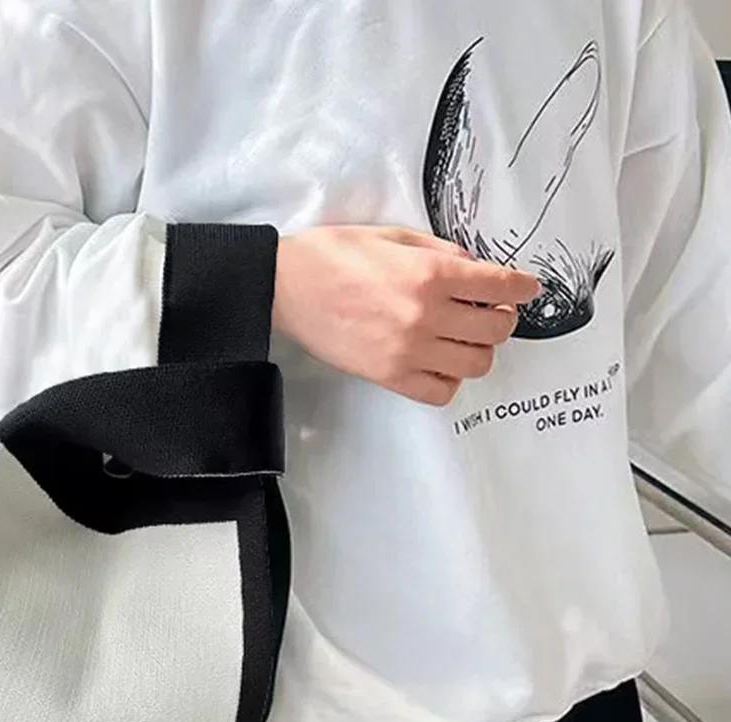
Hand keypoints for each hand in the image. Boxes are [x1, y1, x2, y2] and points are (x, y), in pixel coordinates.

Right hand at [271, 225, 542, 405]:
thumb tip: (474, 271)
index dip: (523, 287)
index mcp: (430, 273)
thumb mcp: (394, 236)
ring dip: (478, 349)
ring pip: (476, 364)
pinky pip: (441, 391)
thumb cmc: (335, 255)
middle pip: (497, 329)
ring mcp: (409, 351)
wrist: (288, 287)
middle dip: (502, 317)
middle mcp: (426, 315)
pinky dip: (450, 379)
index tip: (528, 289)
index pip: (501, 286)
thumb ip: (440, 253)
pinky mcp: (390, 376)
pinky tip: (439, 362)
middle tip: (489, 310)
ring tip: (462, 338)